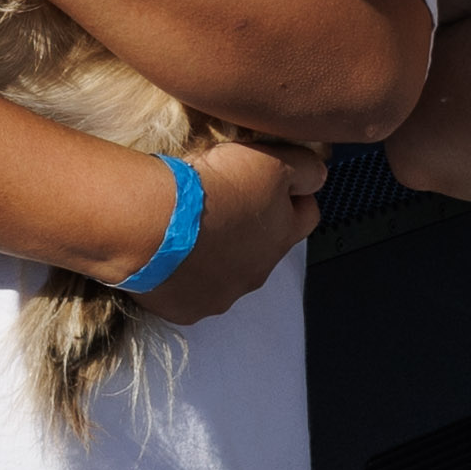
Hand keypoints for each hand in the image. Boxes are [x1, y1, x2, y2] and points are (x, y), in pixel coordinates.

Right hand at [135, 139, 324, 324]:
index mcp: (281, 238)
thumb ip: (305, 168)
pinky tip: (167, 253)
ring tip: (189, 228)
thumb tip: (318, 177)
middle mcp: (256, 274)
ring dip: (215, 253)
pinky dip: (182, 273)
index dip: (294, 193)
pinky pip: (188, 289)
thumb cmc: (215, 188)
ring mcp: (220, 296)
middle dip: (250, 226)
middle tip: (223, 199)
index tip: (272, 178)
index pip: (306, 215)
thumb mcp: (272, 161)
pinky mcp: (185, 308)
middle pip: (263, 247)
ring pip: (225, 272)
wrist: (152, 224)